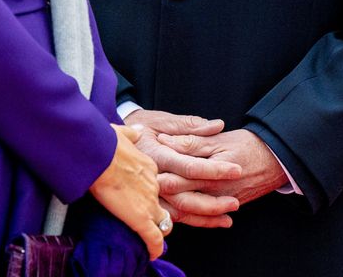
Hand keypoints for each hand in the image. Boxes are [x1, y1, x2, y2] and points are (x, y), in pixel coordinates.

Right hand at [89, 123, 166, 259]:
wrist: (99, 156)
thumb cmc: (105, 143)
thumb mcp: (121, 132)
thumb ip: (131, 134)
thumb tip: (137, 130)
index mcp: (148, 166)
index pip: (156, 183)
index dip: (150, 191)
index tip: (143, 195)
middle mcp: (153, 184)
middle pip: (164, 202)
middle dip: (158, 211)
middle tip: (148, 217)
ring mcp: (149, 203)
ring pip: (164, 222)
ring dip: (158, 229)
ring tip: (150, 236)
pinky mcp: (141, 219)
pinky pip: (154, 239)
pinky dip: (154, 248)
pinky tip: (152, 253)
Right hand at [124, 109, 240, 228]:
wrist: (106, 144)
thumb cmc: (138, 126)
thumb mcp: (160, 120)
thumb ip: (189, 125)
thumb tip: (217, 125)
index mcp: (157, 155)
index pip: (190, 166)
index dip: (215, 169)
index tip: (236, 169)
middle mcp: (153, 178)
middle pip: (186, 197)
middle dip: (213, 202)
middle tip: (236, 201)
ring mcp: (149, 194)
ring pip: (180, 212)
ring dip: (205, 217)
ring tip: (228, 218)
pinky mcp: (147, 203)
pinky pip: (171, 218)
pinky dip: (191, 221)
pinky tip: (207, 222)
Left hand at [156, 128, 285, 206]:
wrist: (276, 161)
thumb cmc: (248, 145)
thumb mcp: (219, 140)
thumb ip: (191, 141)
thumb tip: (164, 139)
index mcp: (209, 172)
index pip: (178, 177)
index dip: (159, 173)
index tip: (144, 168)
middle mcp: (214, 191)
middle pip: (180, 197)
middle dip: (162, 193)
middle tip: (145, 184)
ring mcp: (220, 202)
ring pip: (190, 210)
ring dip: (173, 204)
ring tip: (156, 196)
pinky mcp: (225, 206)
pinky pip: (203, 215)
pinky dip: (190, 214)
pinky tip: (177, 208)